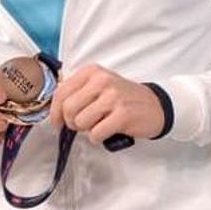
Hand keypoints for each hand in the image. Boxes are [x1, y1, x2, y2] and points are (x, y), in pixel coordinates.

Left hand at [49, 65, 164, 143]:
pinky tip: (107, 131)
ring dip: (86, 130)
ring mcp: (113, 97)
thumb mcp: (99, 86)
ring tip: (98, 125)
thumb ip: (78, 92)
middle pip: (68, 109)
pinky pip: (95, 133)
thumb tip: (56, 109)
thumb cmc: (123, 98)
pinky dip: (98, 138)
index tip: (58, 122)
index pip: (61, 92)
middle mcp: (101, 81)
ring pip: (80, 122)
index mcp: (92, 72)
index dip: (55, 112)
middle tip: (82, 125)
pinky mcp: (122, 114)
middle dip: (71, 123)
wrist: (155, 105)